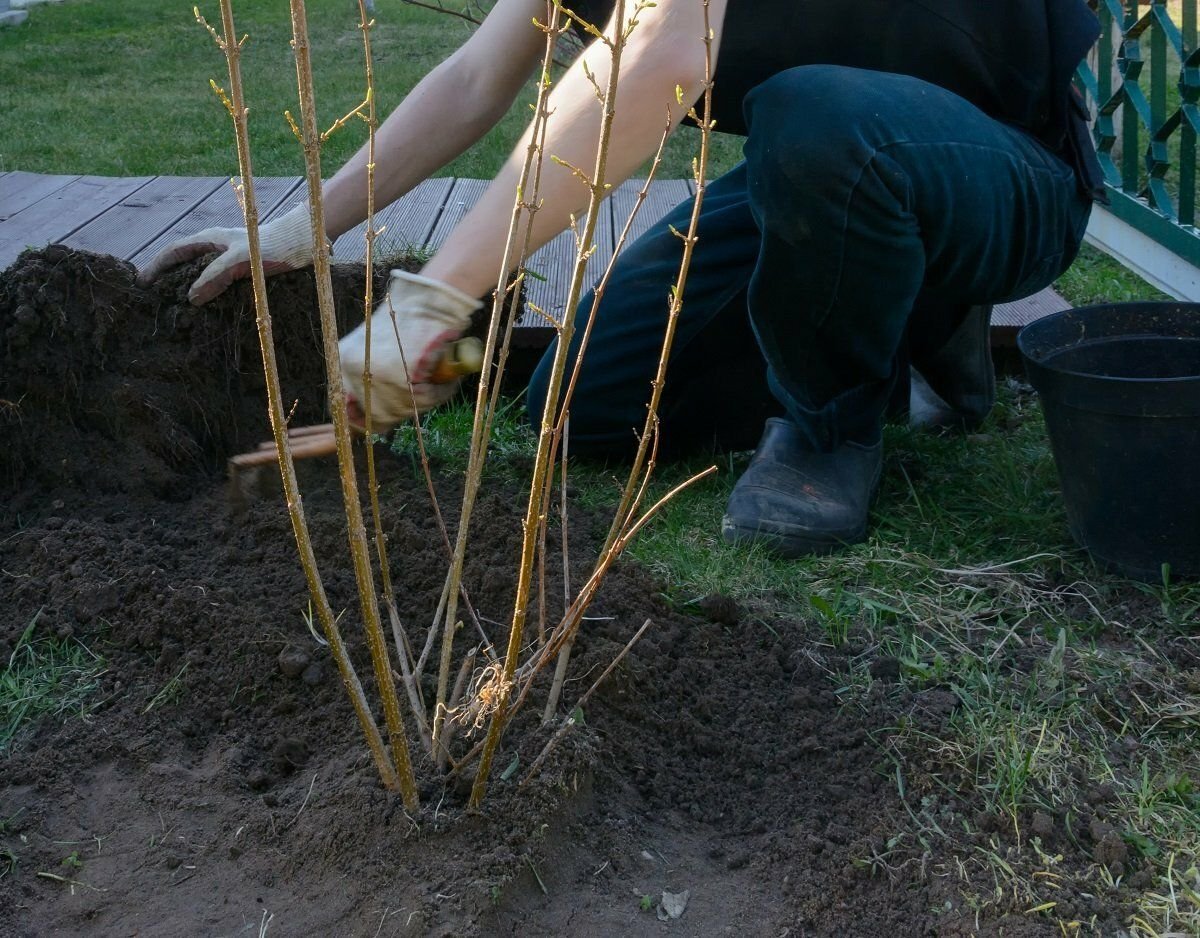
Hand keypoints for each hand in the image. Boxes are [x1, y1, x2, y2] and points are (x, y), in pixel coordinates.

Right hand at [137, 205, 317, 304]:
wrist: (301, 242)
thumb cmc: (270, 246)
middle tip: (153, 301)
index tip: (140, 285)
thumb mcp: (239, 260)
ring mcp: (228, 258)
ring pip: (200, 274)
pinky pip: (217, 283)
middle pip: (182, 263)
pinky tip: (207, 309)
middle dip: (166, 279)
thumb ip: (215, 276)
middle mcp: (215, 247)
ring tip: (175, 310)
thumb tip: (190, 298)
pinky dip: (207, 294)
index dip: (155, 267)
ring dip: (186, 289)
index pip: (172, 251)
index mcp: (208, 239)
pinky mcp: (241, 270)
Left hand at [339, 270, 481, 429]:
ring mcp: (375, 376)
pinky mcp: (399, 380)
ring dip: (422, 400)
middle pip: (374, 415)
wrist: (429, 300)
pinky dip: (439, 393)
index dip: (361, 420)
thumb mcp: (378, 348)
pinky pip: (423, 401)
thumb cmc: (410, 321)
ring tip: (435, 381)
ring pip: (400, 410)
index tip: (374, 423)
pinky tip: (444, 379)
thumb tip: (375, 417)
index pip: (343, 406)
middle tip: (415, 397)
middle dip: (397, 412)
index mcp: (344, 360)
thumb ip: (371, 376)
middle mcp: (354, 369)